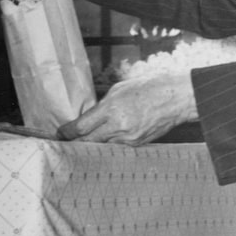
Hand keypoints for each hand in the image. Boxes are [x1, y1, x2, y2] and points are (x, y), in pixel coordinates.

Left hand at [58, 71, 198, 144]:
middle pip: (88, 142)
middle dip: (74, 143)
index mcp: (112, 109)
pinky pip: (116, 147)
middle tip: (65, 142)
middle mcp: (119, 126)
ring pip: (102, 147)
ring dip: (91, 145)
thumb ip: (102, 106)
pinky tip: (104, 141)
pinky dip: (108, 145)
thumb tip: (89, 118)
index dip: (67, 132)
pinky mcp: (138, 145)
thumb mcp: (119, 90)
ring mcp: (129, 138)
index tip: (60, 133)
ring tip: (81, 143)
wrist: (175, 97)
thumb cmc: (148, 88)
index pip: (81, 127)